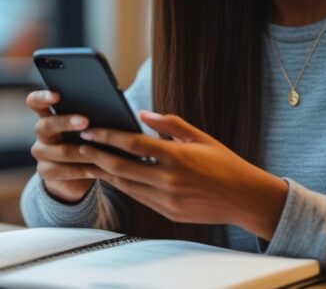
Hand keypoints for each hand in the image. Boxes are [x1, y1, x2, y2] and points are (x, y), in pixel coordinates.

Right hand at [25, 90, 98, 203]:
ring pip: (61, 151)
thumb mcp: (88, 127)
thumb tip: (112, 101)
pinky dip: (86, 169)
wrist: (79, 174)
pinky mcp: (46, 173)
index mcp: (48, 115)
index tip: (57, 95)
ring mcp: (41, 153)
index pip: (35, 102)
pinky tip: (101, 167)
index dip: (43, 97)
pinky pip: (66, 171)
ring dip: (84, 151)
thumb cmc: (88, 141)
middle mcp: (41, 134)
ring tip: (103, 150)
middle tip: (85, 121)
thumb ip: (91, 115)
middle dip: (66, 122)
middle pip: (46, 125)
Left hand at [77, 110, 287, 239]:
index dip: (107, 136)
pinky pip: (139, 198)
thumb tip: (142, 113)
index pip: (132, 144)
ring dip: (106, 173)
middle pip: (121, 167)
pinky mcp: (168, 213)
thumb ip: (169, 124)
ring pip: (126, 185)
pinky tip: (114, 177)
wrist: (245, 198)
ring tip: (91, 161)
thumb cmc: (224, 163)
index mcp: (176, 156)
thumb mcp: (200, 137)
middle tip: (80, 145)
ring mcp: (167, 200)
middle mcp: (169, 180)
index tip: (91, 130)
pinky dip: (124, 186)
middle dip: (97, 155)